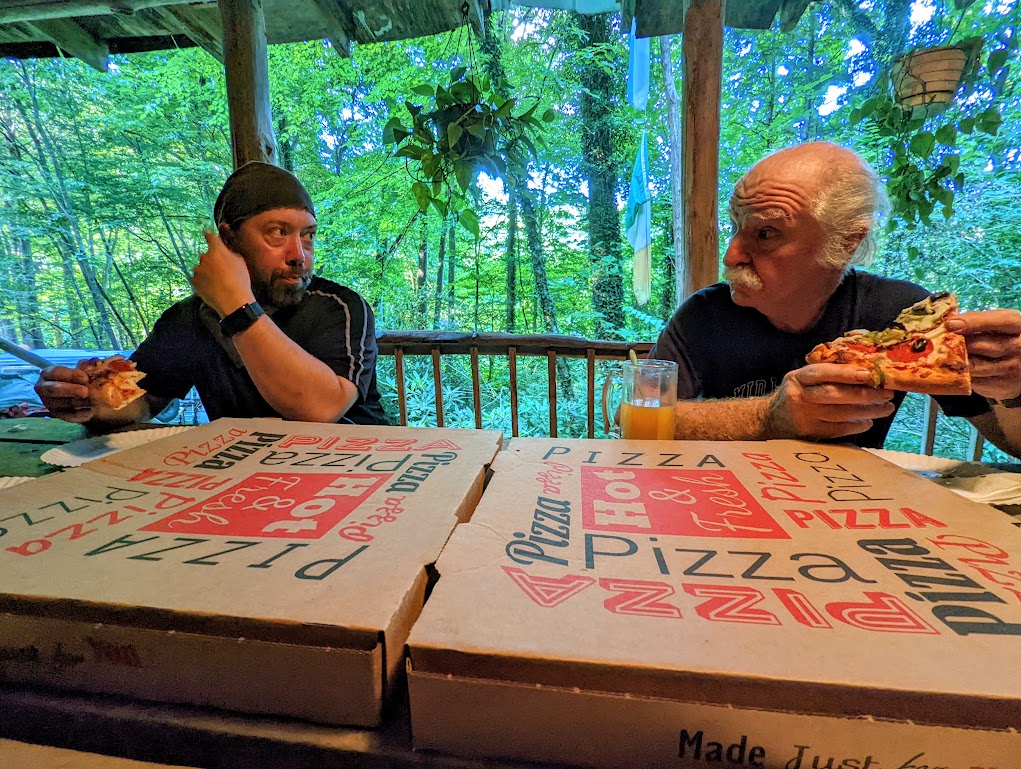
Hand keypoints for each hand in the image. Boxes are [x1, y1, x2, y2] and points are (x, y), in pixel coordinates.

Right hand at [34, 363, 93, 422]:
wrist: (79, 394)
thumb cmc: (78, 379)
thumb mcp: (81, 371)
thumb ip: (86, 367)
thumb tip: (96, 362)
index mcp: (48, 374)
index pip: (56, 372)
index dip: (71, 375)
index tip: (85, 378)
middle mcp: (43, 388)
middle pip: (54, 389)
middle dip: (71, 390)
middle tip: (86, 392)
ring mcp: (48, 402)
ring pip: (61, 404)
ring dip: (77, 402)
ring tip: (92, 401)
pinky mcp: (57, 414)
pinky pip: (67, 416)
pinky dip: (79, 415)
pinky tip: (90, 412)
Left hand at [190, 231, 255, 317]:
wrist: (232, 300)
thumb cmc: (240, 280)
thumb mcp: (240, 261)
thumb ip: (230, 250)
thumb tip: (225, 245)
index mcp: (217, 249)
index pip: (209, 235)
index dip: (208, 235)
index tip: (206, 234)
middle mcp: (204, 257)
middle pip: (206, 255)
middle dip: (211, 260)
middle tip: (221, 270)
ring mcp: (197, 269)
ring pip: (200, 267)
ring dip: (206, 271)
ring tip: (217, 282)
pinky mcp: (193, 281)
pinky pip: (196, 278)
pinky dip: (202, 281)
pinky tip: (211, 287)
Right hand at [766, 363, 895, 439]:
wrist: (771, 418)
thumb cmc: (797, 393)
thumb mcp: (803, 378)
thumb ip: (826, 373)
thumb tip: (864, 369)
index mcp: (798, 378)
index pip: (822, 372)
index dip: (846, 373)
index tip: (869, 374)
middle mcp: (799, 396)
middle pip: (834, 394)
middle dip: (864, 394)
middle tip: (887, 394)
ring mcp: (804, 416)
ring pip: (840, 414)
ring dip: (867, 411)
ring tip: (885, 408)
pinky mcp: (810, 432)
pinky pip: (838, 429)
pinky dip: (856, 426)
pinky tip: (867, 422)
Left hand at [945, 310, 1020, 400]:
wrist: (1020, 366)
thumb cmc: (1005, 338)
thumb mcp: (999, 324)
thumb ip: (980, 320)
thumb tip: (950, 322)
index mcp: (1019, 326)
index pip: (1000, 321)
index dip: (973, 322)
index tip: (950, 324)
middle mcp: (1019, 347)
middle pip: (979, 344)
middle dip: (956, 343)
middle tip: (940, 341)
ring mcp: (1011, 368)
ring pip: (972, 364)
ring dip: (955, 359)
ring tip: (945, 354)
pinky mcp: (1001, 385)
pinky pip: (972, 379)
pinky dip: (960, 373)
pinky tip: (955, 367)